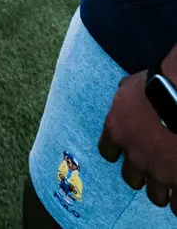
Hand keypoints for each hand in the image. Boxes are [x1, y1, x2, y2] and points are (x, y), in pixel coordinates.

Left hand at [99, 65, 176, 211]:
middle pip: (131, 178)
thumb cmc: (157, 83)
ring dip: (162, 188)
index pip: (107, 151)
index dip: (118, 152)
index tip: (127, 149)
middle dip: (142, 174)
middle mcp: (134, 155)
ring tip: (171, 180)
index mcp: (117, 130)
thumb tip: (124, 90)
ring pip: (156, 195)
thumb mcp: (133, 86)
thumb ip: (125, 97)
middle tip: (154, 166)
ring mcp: (159, 171)